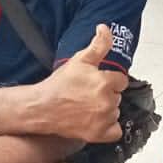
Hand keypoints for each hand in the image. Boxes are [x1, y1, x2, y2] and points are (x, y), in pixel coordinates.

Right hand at [35, 24, 126, 141]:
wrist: (42, 107)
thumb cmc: (59, 84)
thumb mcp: (80, 60)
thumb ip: (98, 45)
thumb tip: (105, 28)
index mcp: (105, 82)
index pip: (121, 81)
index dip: (109, 81)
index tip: (96, 82)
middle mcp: (107, 101)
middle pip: (117, 96)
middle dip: (106, 94)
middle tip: (88, 94)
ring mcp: (103, 119)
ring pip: (116, 112)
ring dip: (107, 110)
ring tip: (88, 107)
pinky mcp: (98, 134)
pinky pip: (115, 131)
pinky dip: (109, 128)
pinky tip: (96, 121)